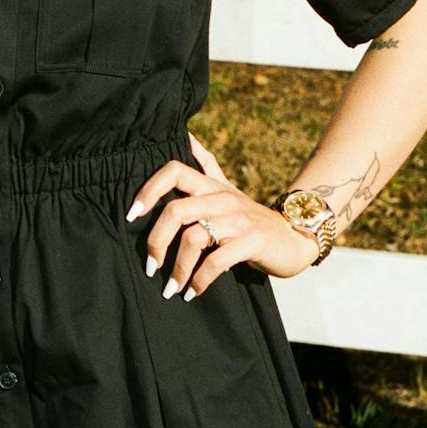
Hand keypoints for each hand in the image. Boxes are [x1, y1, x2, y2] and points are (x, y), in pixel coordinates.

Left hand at [124, 128, 322, 300]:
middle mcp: (222, 198)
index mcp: (211, 186)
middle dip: (155, 241)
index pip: (174, 170)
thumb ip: (206, 166)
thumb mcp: (228, 190)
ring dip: (177, 269)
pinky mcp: (252, 241)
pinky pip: (216, 261)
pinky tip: (194, 292)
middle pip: (175, 210)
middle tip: (149, 266)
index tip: (131, 215)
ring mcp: (238, 219)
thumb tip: (185, 135)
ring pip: (193, 238)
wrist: (295, 238)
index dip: (148, 189)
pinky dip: (200, 280)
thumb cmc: (252, 219)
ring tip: (171, 288)